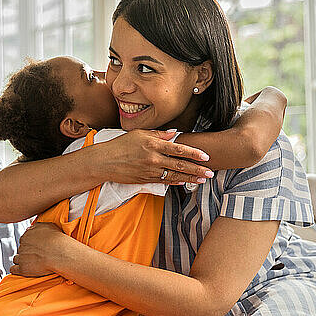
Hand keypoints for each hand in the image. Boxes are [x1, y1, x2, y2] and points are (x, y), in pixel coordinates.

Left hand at [10, 222, 67, 276]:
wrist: (60, 254)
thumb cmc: (57, 240)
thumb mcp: (48, 226)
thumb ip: (38, 226)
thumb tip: (32, 227)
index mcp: (28, 234)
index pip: (24, 239)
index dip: (30, 243)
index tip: (35, 247)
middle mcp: (23, 245)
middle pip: (21, 248)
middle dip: (26, 251)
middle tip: (35, 255)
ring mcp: (22, 257)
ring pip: (16, 258)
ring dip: (21, 260)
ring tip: (30, 263)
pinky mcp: (23, 268)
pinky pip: (14, 269)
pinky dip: (16, 270)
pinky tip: (20, 270)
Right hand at [96, 129, 213, 185]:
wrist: (104, 161)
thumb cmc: (121, 144)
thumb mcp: (139, 133)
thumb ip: (159, 134)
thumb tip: (175, 133)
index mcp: (153, 144)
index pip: (178, 149)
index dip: (194, 153)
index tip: (206, 156)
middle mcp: (153, 158)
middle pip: (180, 164)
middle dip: (197, 169)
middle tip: (210, 172)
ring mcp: (150, 171)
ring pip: (174, 175)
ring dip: (190, 178)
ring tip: (203, 179)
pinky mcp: (145, 180)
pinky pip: (164, 181)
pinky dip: (176, 181)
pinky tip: (185, 182)